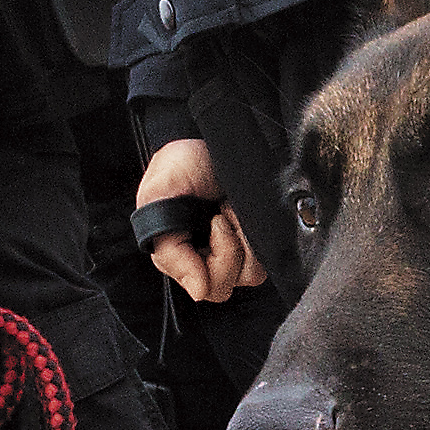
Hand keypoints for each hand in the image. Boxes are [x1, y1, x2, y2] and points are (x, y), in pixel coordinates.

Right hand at [130, 139, 260, 303]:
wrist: (209, 138)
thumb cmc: (181, 163)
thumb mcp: (161, 196)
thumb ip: (170, 250)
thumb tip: (198, 291)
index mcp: (178, 256)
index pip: (206, 287)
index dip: (218, 258)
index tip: (216, 219)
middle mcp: (205, 259)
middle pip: (228, 285)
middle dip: (232, 248)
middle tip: (224, 210)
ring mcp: (233, 252)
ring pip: (251, 274)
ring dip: (247, 238)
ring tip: (234, 206)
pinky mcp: (256, 241)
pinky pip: (268, 256)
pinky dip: (262, 233)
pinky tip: (246, 210)